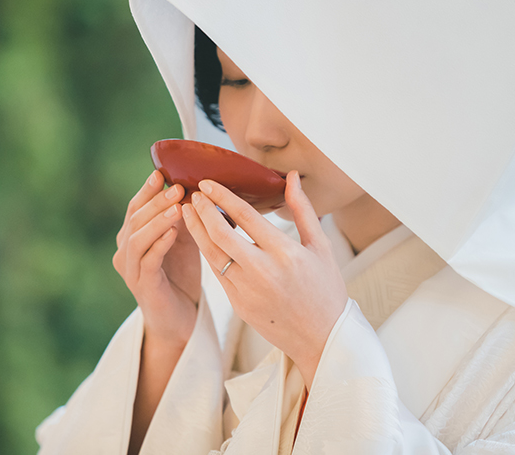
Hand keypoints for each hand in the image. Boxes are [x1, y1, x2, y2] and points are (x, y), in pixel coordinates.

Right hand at [113, 171, 201, 348]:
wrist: (179, 318)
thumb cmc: (181, 275)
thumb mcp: (183, 240)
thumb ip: (182, 217)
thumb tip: (195, 187)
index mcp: (132, 236)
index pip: (135, 207)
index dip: (146, 190)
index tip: (161, 172)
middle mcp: (124, 251)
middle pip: (134, 219)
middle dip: (155, 201)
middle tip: (176, 187)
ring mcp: (130, 269)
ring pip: (137, 238)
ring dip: (157, 220)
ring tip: (177, 207)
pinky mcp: (142, 286)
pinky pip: (148, 261)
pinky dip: (160, 244)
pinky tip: (174, 233)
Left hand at [182, 171, 347, 387]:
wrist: (322, 338)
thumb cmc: (326, 290)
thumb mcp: (321, 247)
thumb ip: (302, 209)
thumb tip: (290, 177)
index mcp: (285, 253)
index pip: (246, 217)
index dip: (222, 197)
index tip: (207, 183)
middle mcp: (263, 272)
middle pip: (221, 234)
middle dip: (202, 211)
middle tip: (193, 194)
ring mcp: (247, 291)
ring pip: (212, 254)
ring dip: (196, 230)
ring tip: (188, 212)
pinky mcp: (238, 305)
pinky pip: (217, 273)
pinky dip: (207, 252)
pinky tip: (202, 238)